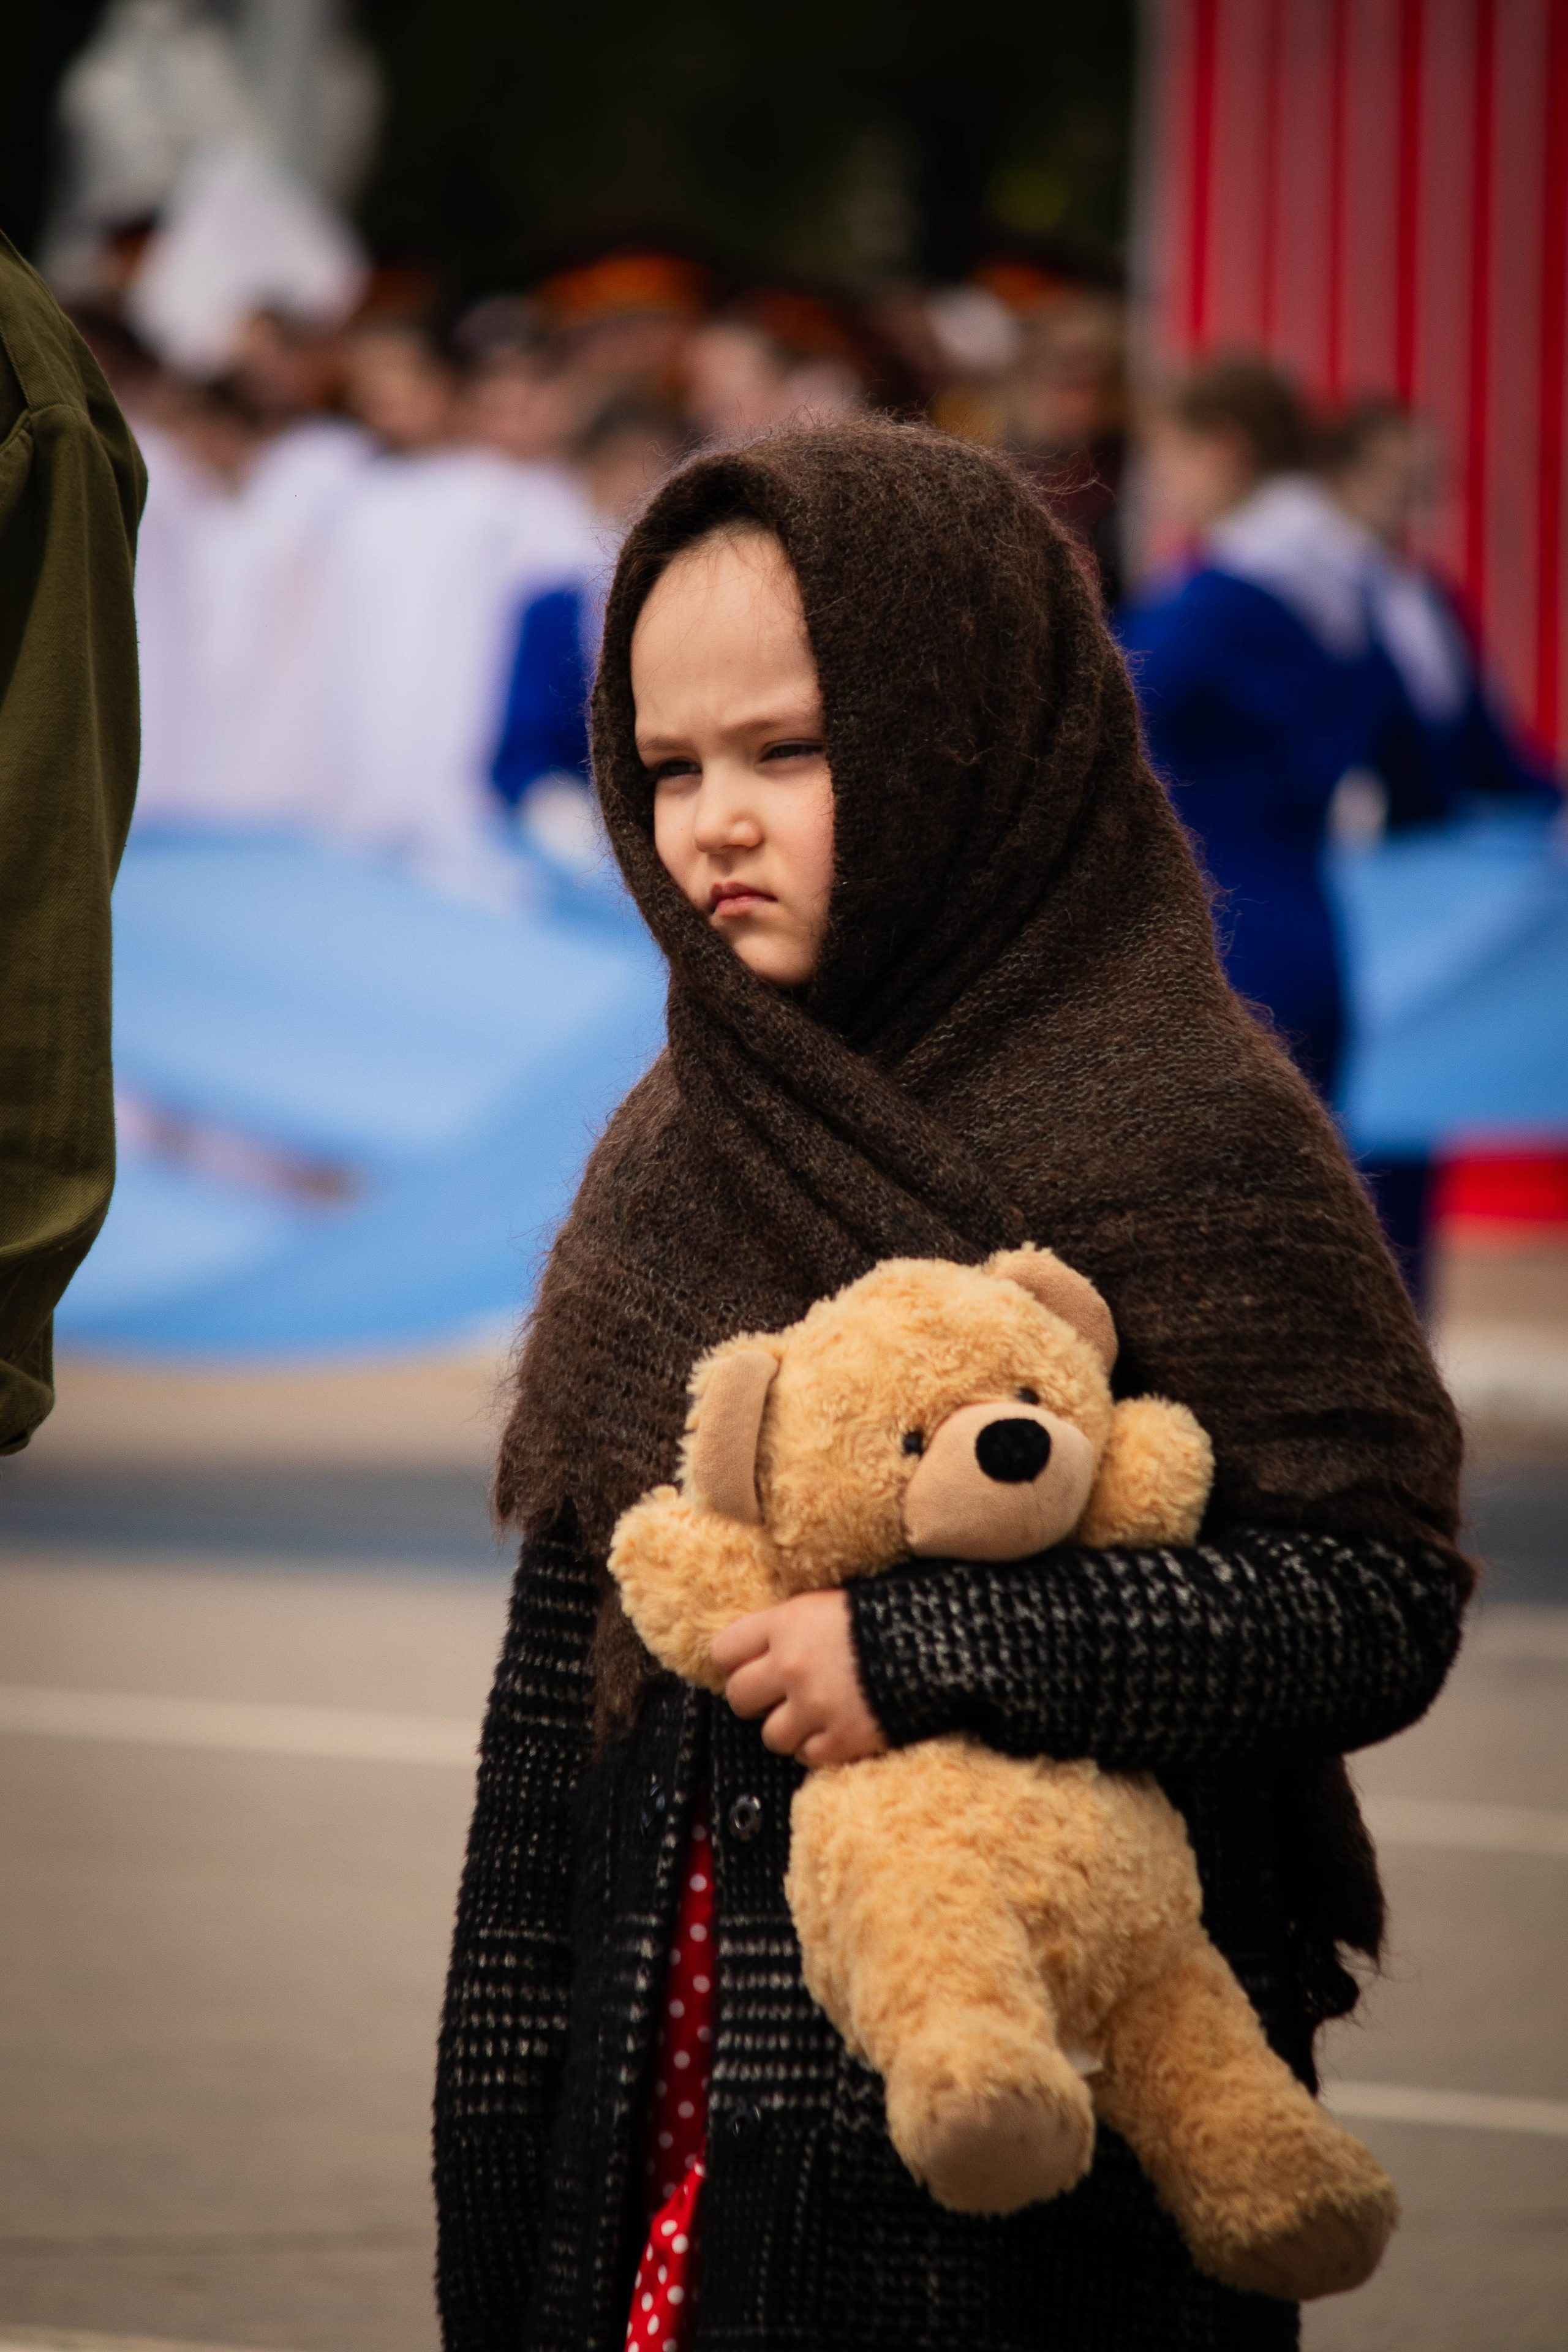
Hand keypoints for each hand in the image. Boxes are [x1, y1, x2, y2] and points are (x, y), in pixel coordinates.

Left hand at [710, 1588, 887, 1766]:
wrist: (940, 1641)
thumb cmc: (884, 1616)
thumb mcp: (826, 1604)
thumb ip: (788, 1627)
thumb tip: (756, 1652)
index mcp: (787, 1624)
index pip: (724, 1650)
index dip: (733, 1663)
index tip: (748, 1666)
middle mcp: (793, 1666)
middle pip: (739, 1698)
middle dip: (755, 1700)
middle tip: (778, 1696)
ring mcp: (816, 1706)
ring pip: (771, 1736)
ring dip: (789, 1729)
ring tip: (814, 1714)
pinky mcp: (842, 1739)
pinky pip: (807, 1757)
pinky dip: (818, 1748)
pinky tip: (836, 1727)